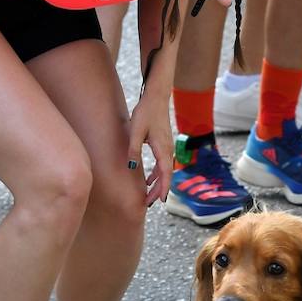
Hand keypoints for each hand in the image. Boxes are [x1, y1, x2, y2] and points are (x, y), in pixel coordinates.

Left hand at [128, 89, 173, 206]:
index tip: (159, 201)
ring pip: (165, 171)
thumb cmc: (145, 112)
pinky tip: (148, 179)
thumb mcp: (135, 131)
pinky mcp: (164, 143)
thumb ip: (134, 150)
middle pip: (166, 176)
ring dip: (157, 183)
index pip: (165, 175)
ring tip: (148, 195)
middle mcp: (168, 150)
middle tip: (149, 203)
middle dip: (158, 190)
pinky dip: (157, 174)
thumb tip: (133, 167)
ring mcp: (167, 147)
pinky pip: (162, 164)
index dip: (163, 189)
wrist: (156, 97)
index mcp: (163, 149)